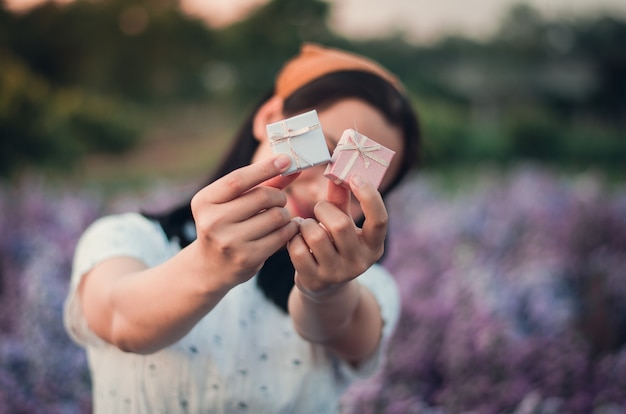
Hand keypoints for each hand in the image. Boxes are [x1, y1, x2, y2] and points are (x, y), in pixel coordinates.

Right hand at [190, 155, 299, 287]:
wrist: (210, 267)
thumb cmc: (226, 226)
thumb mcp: (233, 202)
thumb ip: (260, 183)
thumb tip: (289, 163)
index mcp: (205, 201)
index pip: (238, 180)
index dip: (264, 168)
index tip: (285, 159)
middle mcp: (213, 221)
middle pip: (262, 197)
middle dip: (279, 196)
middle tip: (279, 200)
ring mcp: (229, 242)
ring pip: (276, 216)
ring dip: (285, 214)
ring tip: (279, 217)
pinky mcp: (247, 258)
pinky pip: (281, 236)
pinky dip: (289, 229)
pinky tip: (285, 229)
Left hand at [287, 175, 387, 297]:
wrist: (324, 285)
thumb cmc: (335, 243)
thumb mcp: (343, 221)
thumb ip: (341, 198)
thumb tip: (335, 168)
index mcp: (374, 245)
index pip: (380, 220)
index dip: (369, 196)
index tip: (355, 177)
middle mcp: (360, 262)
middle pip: (340, 225)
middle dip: (324, 209)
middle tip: (319, 208)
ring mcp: (337, 274)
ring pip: (317, 236)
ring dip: (306, 224)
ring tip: (306, 225)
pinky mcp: (315, 281)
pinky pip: (298, 250)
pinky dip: (294, 238)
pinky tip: (297, 239)